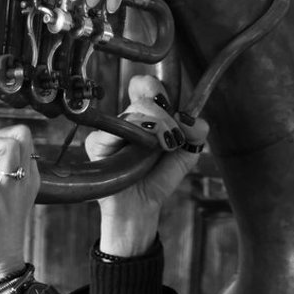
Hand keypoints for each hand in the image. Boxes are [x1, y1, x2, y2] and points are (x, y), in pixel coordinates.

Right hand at [86, 73, 209, 257]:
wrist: (141, 207)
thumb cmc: (157, 179)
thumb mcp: (185, 156)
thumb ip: (196, 135)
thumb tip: (196, 120)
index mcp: (146, 115)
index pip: (146, 86)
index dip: (156, 88)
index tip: (169, 104)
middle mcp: (128, 118)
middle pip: (144, 97)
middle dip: (164, 113)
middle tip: (172, 136)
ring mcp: (112, 129)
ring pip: (132, 112)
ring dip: (154, 125)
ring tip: (163, 146)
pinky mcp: (97, 143)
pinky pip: (113, 130)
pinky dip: (131, 136)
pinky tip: (139, 151)